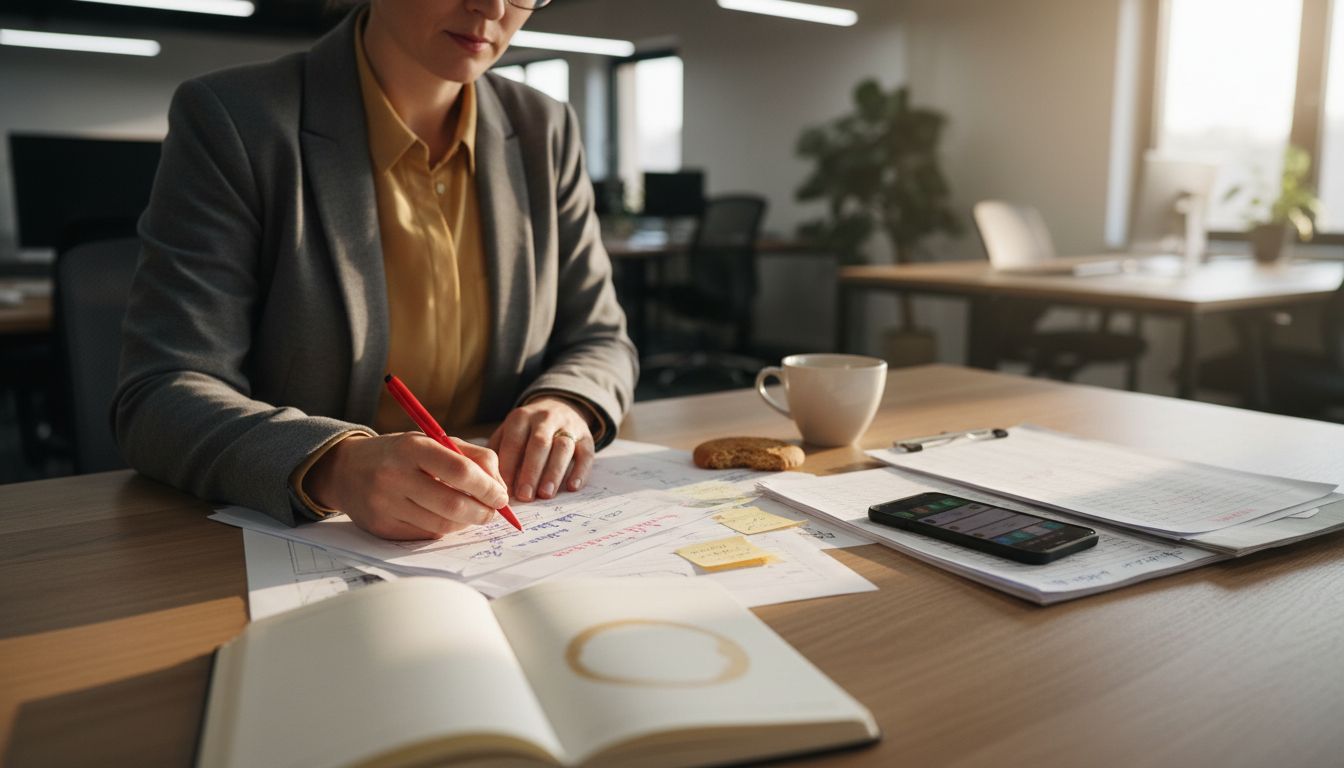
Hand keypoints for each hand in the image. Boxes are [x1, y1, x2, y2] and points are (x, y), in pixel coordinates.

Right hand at [304, 433, 508, 540]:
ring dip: (465, 523)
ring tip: (471, 514)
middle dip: (482, 512)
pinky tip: (444, 518)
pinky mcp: (382, 528)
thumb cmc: (401, 454)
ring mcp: (385, 504)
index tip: (501, 496)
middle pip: (453, 504)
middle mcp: (395, 475)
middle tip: (492, 511)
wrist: (347, 470)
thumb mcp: (433, 441)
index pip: (460, 471)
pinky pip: (425, 536)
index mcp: (412, 447)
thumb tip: (500, 487)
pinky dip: (443, 530)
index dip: (487, 487)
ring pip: (441, 525)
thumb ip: (473, 457)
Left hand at [489, 396, 594, 501]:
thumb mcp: (509, 433)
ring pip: (563, 447)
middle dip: (531, 471)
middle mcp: (545, 418)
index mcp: (521, 417)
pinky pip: (586, 454)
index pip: (514, 441)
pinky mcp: (586, 437)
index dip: (508, 466)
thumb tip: (492, 484)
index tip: (503, 489)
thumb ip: (500, 454)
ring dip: (554, 472)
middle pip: (539, 444)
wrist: (558, 408)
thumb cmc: (526, 432)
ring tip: (545, 494)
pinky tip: (572, 487)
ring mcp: (568, 426)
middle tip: (525, 496)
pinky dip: (580, 471)